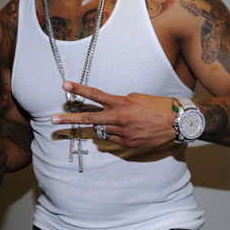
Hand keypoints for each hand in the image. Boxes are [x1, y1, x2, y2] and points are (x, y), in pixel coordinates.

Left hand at [51, 81, 176, 147]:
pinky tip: (126, 129)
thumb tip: (106, 110)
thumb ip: (117, 103)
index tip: (65, 85)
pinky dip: (113, 134)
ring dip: (101, 126)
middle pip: (89, 119)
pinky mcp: (128, 144)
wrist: (177, 122)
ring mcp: (122, 133)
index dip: (79, 89)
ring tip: (119, 121)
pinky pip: (113, 139)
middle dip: (69, 120)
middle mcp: (119, 118)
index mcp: (121, 103)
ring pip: (101, 130)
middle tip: (52, 120)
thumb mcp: (136, 98)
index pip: (95, 95)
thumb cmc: (157, 106)